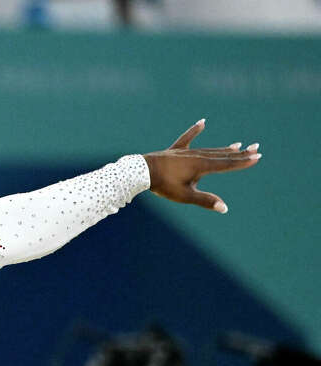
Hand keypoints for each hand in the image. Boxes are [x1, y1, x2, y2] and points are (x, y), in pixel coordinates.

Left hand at [143, 120, 260, 212]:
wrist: (142, 172)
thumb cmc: (164, 185)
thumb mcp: (185, 195)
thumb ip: (205, 200)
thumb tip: (225, 208)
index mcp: (202, 166)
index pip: (227, 164)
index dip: (243, 162)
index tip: (258, 157)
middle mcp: (198, 156)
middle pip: (222, 155)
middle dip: (240, 154)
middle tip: (256, 148)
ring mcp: (187, 151)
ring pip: (210, 149)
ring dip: (224, 148)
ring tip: (237, 145)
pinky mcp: (175, 150)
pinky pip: (187, 138)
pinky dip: (195, 130)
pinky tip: (203, 122)